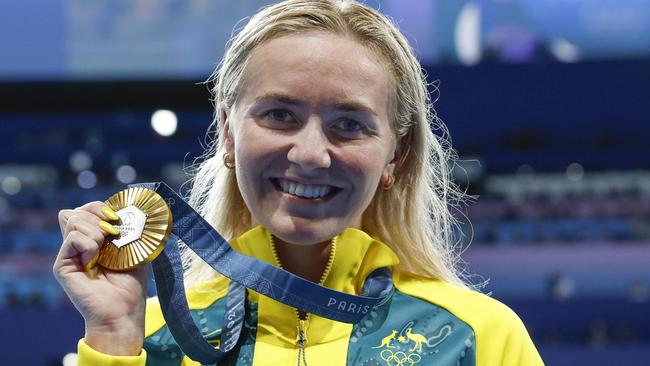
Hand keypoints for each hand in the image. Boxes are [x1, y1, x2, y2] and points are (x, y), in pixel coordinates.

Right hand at [53, 201, 146, 355]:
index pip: (88, 209)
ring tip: (104, 252)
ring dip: (96, 232)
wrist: (123, 311)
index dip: (102, 208)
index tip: (118, 219)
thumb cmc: (130, 284)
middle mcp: (78, 244)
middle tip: (113, 234)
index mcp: (93, 239)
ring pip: (73, 219)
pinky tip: (94, 261)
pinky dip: (89, 244)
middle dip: (98, 215)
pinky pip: (72, 237)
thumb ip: (125, 229)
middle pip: (76, 211)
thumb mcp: (132, 250)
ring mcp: (68, 254)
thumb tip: (122, 210)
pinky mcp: (62, 265)